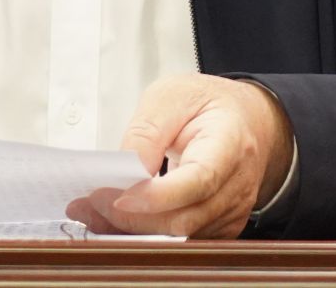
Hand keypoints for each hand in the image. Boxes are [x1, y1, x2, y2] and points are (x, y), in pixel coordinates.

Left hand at [67, 74, 292, 239]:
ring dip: (133, 229)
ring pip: (179, 237)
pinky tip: (118, 219)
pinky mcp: (220, 227)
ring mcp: (232, 211)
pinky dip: (145, 233)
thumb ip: (147, 131)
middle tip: (90, 202)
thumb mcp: (172, 96)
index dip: (157, 196)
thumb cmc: (208, 105)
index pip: (198, 180)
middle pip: (184, 218)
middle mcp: (237, 184)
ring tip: (93, 210)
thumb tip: (125, 171)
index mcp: (230, 142)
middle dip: (132, 217)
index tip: (118, 195)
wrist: (245, 120)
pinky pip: (180, 241)